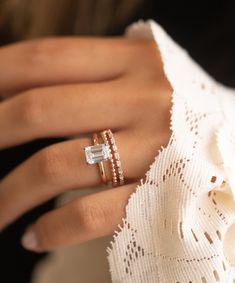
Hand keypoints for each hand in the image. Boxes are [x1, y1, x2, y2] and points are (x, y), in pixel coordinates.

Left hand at [0, 36, 171, 251]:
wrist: (234, 139)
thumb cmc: (175, 107)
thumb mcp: (139, 76)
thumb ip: (91, 76)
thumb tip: (21, 89)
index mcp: (134, 60)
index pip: (46, 58)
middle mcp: (144, 98)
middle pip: (41, 110)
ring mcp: (154, 147)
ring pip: (59, 166)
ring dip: (10, 194)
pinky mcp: (162, 193)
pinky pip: (94, 214)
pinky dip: (54, 229)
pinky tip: (35, 236)